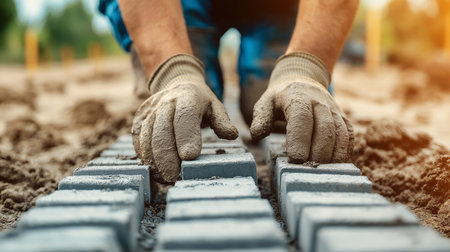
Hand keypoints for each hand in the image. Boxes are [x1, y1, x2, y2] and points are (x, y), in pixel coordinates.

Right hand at [132, 55, 237, 182]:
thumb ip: (223, 122)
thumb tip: (232, 135)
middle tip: (175, 177)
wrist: (178, 86)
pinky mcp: (139, 119)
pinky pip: (138, 139)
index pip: (185, 117)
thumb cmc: (200, 103)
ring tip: (164, 178)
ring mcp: (150, 110)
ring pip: (147, 137)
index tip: (190, 157)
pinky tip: (154, 170)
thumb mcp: (216, 107)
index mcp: (187, 98)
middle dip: (167, 156)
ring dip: (154, 160)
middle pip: (162, 130)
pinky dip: (144, 156)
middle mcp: (165, 102)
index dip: (186, 136)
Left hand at [250, 52, 352, 162]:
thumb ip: (260, 119)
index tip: (296, 159)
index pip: (302, 118)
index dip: (300, 139)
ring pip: (340, 133)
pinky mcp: (343, 118)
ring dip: (332, 155)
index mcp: (297, 96)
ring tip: (321, 172)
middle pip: (324, 128)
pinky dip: (344, 152)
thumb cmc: (280, 99)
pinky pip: (348, 136)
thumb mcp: (265, 104)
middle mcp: (319, 102)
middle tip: (307, 170)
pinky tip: (335, 166)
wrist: (302, 81)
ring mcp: (334, 110)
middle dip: (317, 152)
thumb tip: (257, 135)